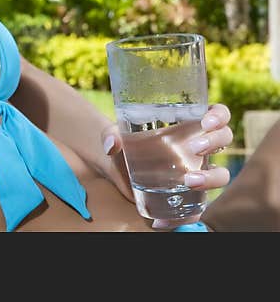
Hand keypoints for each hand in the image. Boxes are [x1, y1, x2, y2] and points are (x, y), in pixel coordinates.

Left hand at [100, 103, 232, 228]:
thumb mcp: (114, 135)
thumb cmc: (123, 144)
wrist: (116, 168)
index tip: (207, 121)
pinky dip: (186, 216)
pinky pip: (198, 208)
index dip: (220, 115)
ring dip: (212, 178)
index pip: (217, 114)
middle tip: (194, 149)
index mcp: (187, 124)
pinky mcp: (189, 196)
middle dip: (214, 142)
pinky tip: (163, 220)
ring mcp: (197, 171)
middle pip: (224, 138)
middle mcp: (197, 146)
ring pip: (221, 174)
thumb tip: (113, 143)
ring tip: (188, 181)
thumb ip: (110, 135)